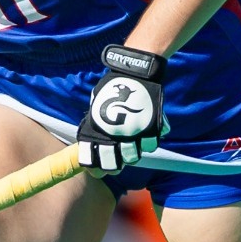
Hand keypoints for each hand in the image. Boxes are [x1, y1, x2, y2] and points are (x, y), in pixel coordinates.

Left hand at [75, 44, 168, 174]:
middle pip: (113, 165)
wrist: (135, 72)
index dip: (94, 167)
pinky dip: (147, 142)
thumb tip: (94, 139)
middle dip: (112, 166)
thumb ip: (96, 123)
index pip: (90, 159)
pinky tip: (143, 135)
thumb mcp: (97, 104)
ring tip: (128, 146)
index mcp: (95, 131)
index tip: (96, 169)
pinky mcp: (150, 130)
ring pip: (132, 157)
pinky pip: (150, 145)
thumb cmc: (113, 87)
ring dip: (130, 154)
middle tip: (114, 162)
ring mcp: (133, 135)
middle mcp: (113, 137)